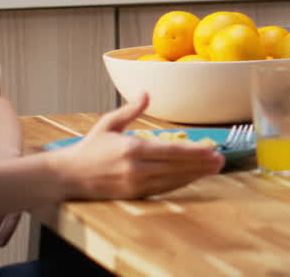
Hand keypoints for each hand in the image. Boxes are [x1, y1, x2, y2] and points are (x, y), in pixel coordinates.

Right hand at [55, 93, 224, 200]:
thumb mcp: (109, 123)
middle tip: (221, 160)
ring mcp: (135, 184)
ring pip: (172, 180)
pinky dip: (179, 183)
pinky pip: (163, 189)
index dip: (194, 152)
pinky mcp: (134, 195)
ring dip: (195, 175)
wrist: (68, 176)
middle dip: (201, 164)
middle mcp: (135, 169)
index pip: (171, 152)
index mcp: (131, 149)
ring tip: (213, 170)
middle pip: (176, 167)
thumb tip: (146, 93)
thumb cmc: (89, 148)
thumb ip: (131, 110)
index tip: (211, 150)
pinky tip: (192, 178)